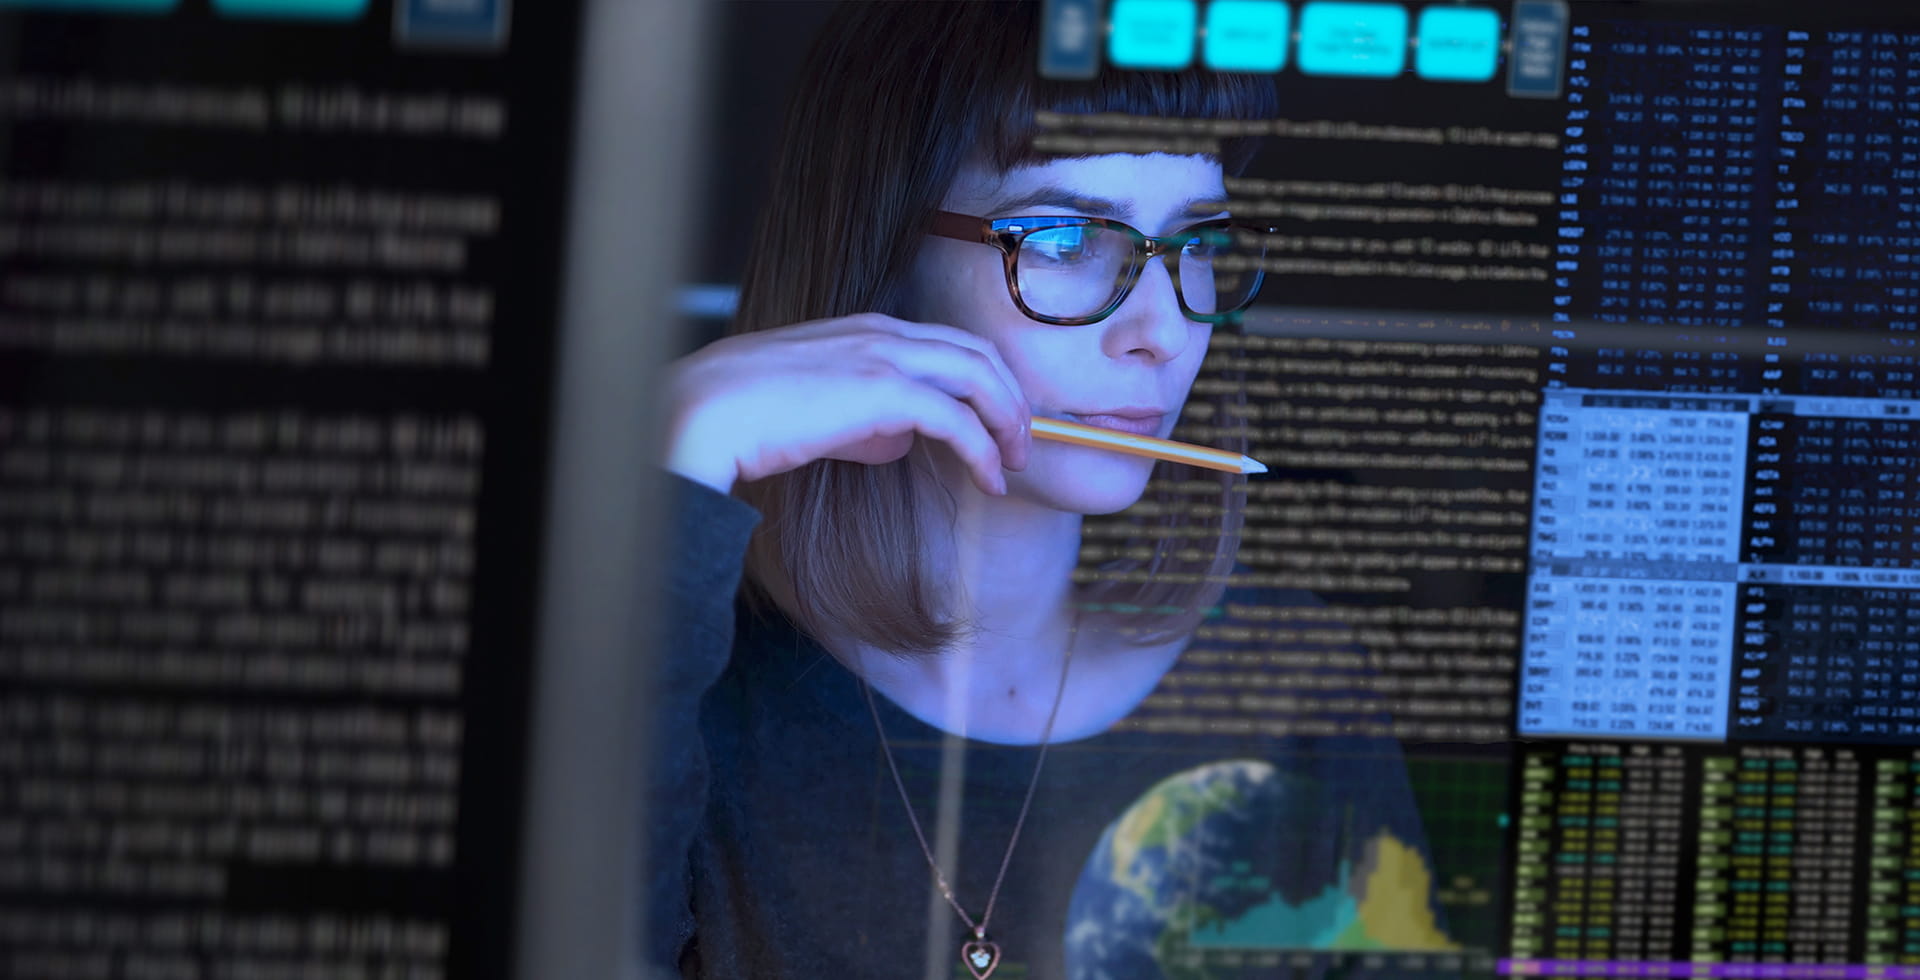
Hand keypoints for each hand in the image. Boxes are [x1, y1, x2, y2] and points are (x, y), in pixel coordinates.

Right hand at [663, 314, 1032, 496]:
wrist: (709, 411)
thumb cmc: (751, 414)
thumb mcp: (820, 411)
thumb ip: (865, 419)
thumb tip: (901, 442)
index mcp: (869, 329)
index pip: (951, 345)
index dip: (986, 383)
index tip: (999, 424)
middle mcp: (885, 332)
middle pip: (979, 354)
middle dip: (1011, 400)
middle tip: (1022, 446)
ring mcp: (886, 356)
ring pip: (980, 377)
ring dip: (1008, 422)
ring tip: (1014, 464)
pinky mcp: (884, 391)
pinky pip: (958, 419)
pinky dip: (983, 450)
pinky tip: (989, 480)